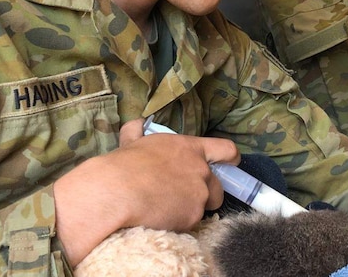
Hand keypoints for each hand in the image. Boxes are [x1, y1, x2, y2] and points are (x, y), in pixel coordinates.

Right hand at [55, 119, 239, 266]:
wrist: (116, 192)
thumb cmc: (122, 164)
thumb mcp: (132, 141)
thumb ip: (138, 132)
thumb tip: (136, 124)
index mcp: (190, 148)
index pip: (225, 149)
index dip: (230, 158)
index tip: (231, 164)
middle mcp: (200, 170)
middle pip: (218, 187)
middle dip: (207, 194)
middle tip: (185, 198)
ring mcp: (199, 194)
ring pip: (203, 207)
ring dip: (190, 210)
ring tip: (166, 210)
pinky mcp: (192, 217)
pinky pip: (189, 223)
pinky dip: (178, 224)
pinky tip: (160, 220)